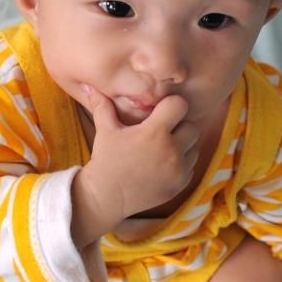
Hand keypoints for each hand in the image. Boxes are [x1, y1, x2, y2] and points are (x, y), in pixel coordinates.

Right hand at [73, 84, 199, 240]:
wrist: (107, 197)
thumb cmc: (106, 160)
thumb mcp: (105, 131)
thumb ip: (102, 105)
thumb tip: (87, 84)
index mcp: (154, 133)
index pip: (180, 105)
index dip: (171, 106)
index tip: (160, 112)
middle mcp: (171, 150)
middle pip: (192, 126)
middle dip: (179, 126)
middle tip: (161, 131)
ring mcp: (178, 169)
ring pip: (194, 146)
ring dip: (183, 145)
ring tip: (162, 148)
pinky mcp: (181, 184)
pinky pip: (191, 165)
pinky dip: (182, 163)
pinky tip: (163, 164)